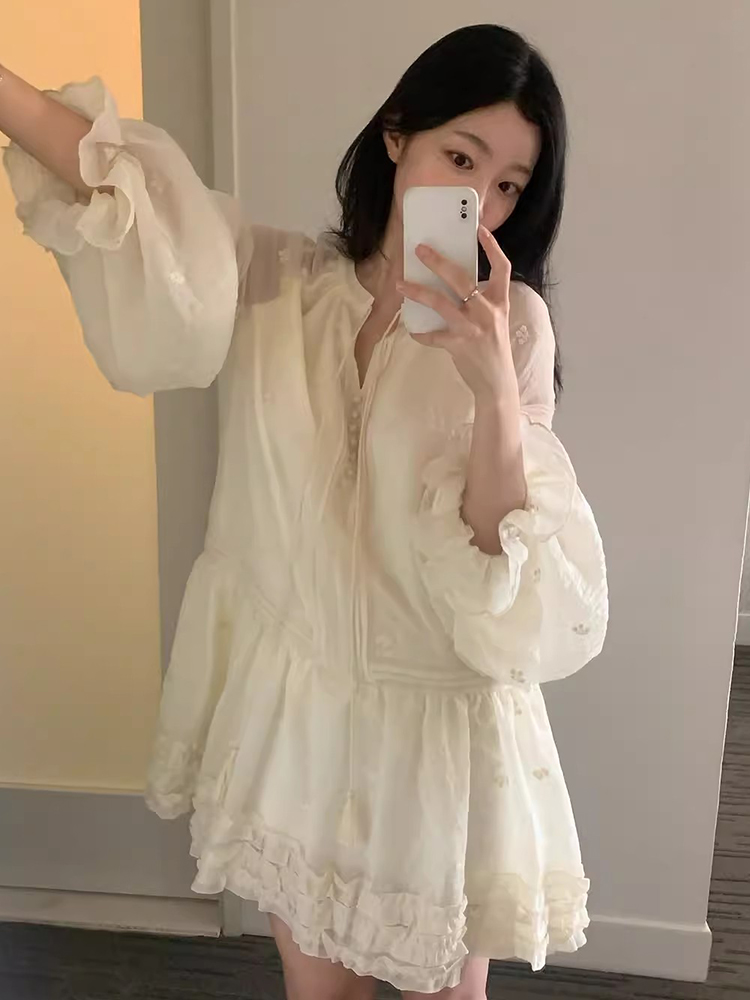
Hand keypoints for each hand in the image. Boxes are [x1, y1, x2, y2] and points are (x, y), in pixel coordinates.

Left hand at [396, 225, 516, 405]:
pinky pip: (432, 334)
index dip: (492, 247)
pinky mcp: (458, 345)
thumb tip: (452, 285)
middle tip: (420, 250)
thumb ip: (480, 303)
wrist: (497, 383)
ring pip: (440, 302)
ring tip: (399, 283)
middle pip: (462, 279)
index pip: (502, 268)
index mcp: (500, 302)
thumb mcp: (495, 321)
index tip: (479, 230)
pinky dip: (420, 332)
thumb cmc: (493, 349)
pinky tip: (412, 329)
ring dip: (417, 291)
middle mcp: (488, 311)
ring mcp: (473, 328)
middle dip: (438, 262)